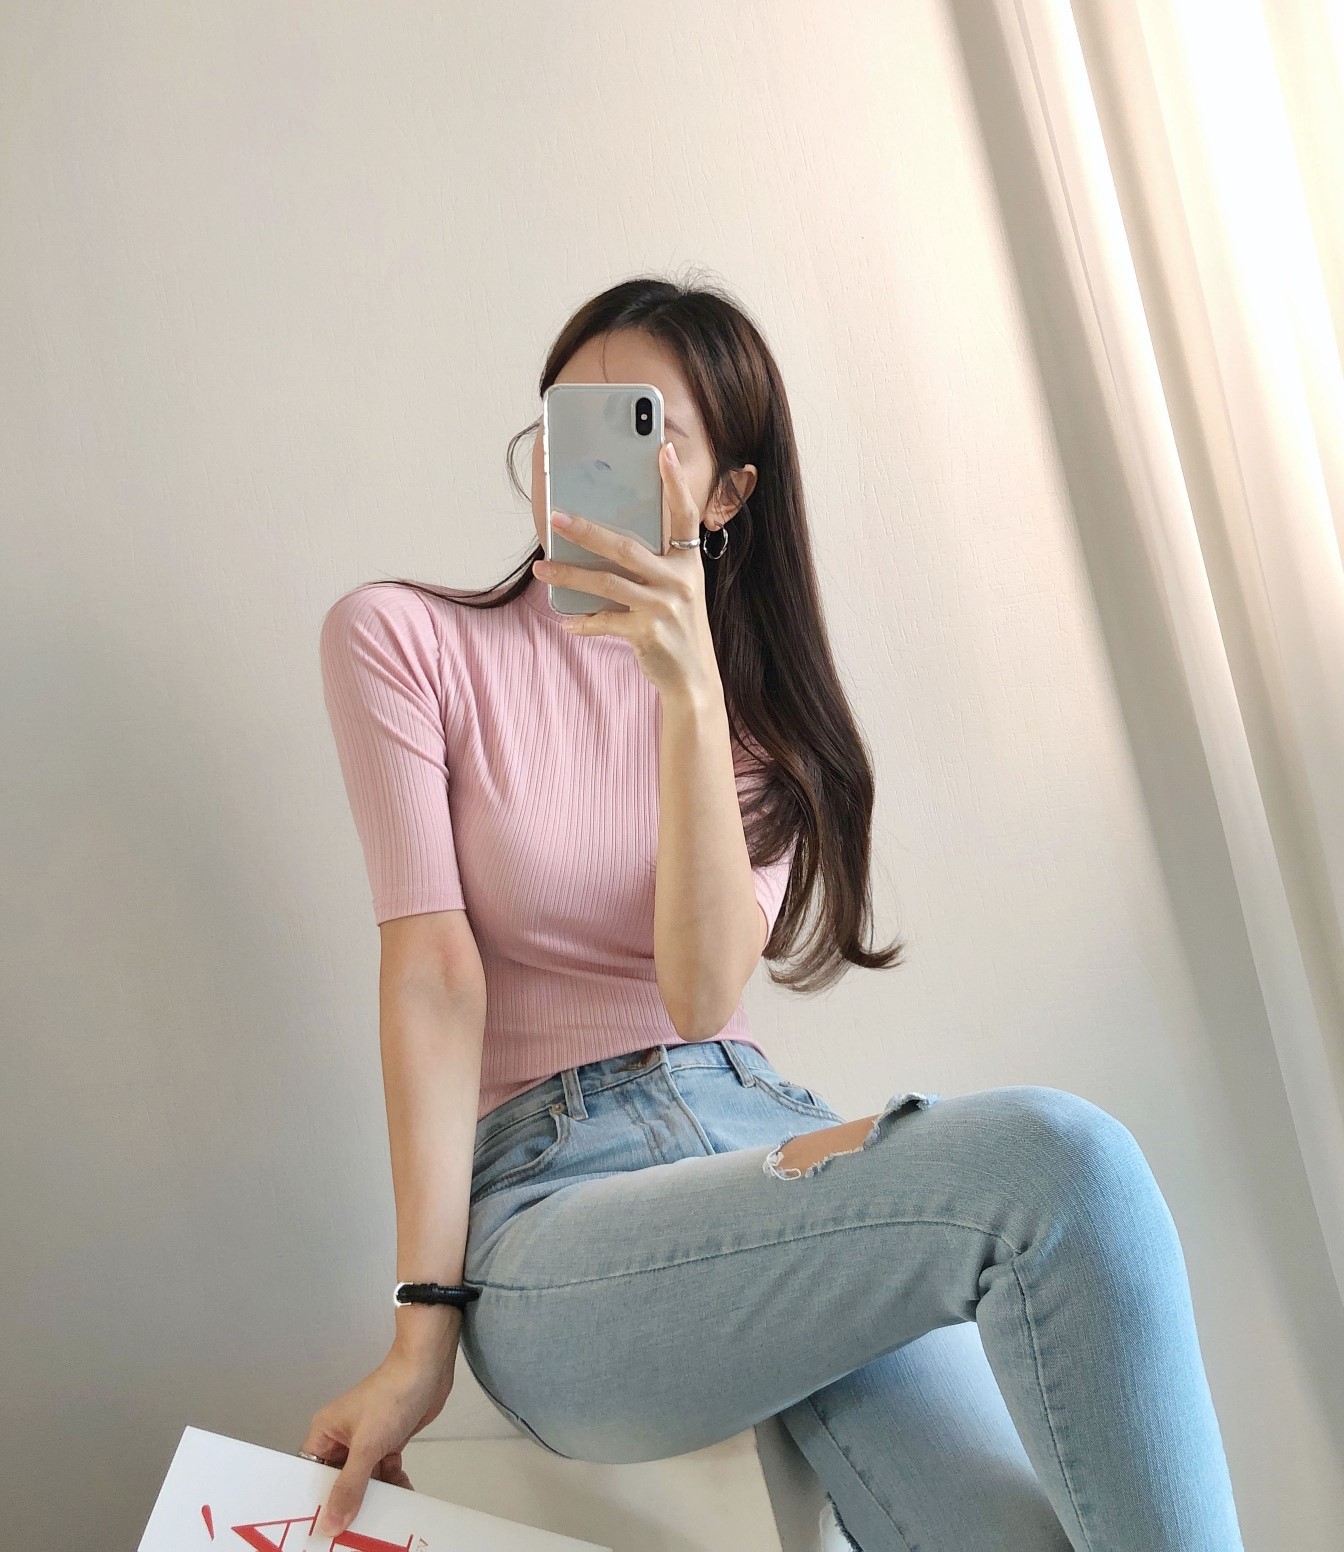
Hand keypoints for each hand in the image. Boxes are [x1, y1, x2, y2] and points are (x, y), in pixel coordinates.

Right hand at [300, 1347, 455, 1536]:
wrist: (428, 1370)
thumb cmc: (392, 1395)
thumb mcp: (366, 1446)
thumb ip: (349, 1486)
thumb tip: (331, 1522)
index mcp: (325, 1432)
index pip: (311, 1475)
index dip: (315, 1501)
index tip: (322, 1527)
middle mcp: (342, 1438)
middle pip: (338, 1480)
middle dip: (348, 1503)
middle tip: (355, 1529)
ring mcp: (366, 1440)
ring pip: (363, 1479)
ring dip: (375, 1495)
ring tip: (383, 1515)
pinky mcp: (388, 1441)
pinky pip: (384, 1471)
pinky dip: (393, 1482)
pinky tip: (402, 1492)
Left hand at [532, 440, 722, 701]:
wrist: (693, 680)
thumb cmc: (676, 627)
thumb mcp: (675, 590)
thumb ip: (649, 565)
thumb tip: (597, 540)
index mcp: (688, 563)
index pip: (684, 515)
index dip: (675, 482)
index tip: (663, 450)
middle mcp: (680, 581)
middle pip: (626, 547)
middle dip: (587, 530)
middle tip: (556, 517)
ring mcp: (665, 607)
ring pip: (607, 582)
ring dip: (569, 575)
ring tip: (542, 568)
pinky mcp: (648, 633)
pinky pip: (605, 621)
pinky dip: (582, 621)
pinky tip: (566, 620)